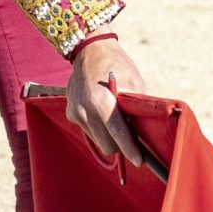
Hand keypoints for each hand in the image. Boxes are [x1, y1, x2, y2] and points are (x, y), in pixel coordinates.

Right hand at [66, 37, 146, 167]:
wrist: (89, 50)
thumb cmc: (116, 65)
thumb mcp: (133, 82)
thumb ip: (135, 107)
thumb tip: (141, 131)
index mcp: (102, 100)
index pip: (118, 133)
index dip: (130, 149)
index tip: (139, 161)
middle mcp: (85, 109)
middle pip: (107, 144)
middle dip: (120, 145)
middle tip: (131, 138)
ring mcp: (75, 112)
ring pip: (97, 140)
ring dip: (108, 137)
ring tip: (116, 122)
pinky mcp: (70, 113)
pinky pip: (88, 130)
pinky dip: (98, 128)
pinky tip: (101, 113)